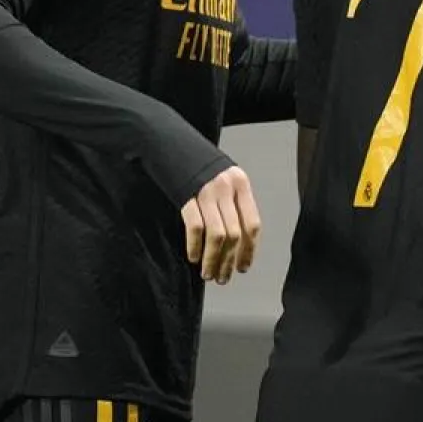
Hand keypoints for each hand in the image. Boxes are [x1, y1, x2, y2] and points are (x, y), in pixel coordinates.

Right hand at [180, 166, 260, 283]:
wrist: (170, 143)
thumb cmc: (198, 167)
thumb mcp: (223, 181)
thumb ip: (232, 204)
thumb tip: (237, 243)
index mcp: (241, 185)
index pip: (252, 224)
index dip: (249, 250)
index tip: (243, 268)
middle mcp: (227, 188)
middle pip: (235, 233)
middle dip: (229, 261)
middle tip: (222, 278)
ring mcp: (207, 191)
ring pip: (217, 235)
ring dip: (213, 259)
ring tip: (208, 273)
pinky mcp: (187, 195)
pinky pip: (196, 227)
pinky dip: (195, 246)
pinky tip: (193, 257)